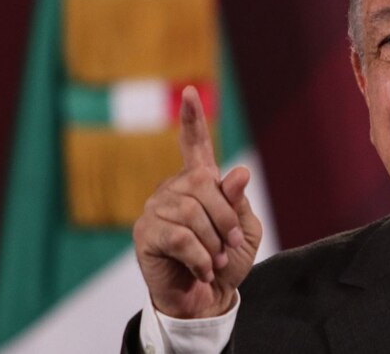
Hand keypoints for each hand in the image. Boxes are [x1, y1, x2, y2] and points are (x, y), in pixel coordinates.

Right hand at [133, 86, 262, 317]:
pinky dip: (201, 257)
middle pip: (204, 185)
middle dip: (226, 218)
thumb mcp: (244, 230)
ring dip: (215, 243)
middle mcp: (174, 189)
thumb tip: (238, 171)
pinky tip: (203, 269)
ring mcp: (156, 209)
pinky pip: (181, 237)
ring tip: (217, 261)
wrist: (207, 298)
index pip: (195, 145)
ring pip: (192, 213)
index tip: (191, 92)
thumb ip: (238, 202)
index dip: (193, 119)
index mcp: (199, 182)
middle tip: (232, 246)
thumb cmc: (227, 262)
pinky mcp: (146, 234)